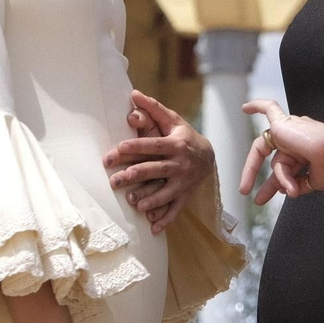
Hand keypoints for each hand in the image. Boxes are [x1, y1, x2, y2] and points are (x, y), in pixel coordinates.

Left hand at [102, 90, 215, 233]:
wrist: (209, 155)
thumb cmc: (184, 135)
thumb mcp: (172, 120)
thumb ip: (153, 109)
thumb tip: (133, 94)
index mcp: (175, 144)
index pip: (152, 145)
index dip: (135, 147)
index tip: (117, 150)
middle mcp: (180, 163)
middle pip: (155, 169)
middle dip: (134, 175)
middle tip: (114, 180)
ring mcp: (183, 181)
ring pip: (165, 192)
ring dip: (150, 199)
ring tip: (133, 203)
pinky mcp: (185, 195)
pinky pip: (176, 209)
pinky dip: (165, 219)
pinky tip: (153, 228)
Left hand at [239, 98, 323, 204]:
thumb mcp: (315, 182)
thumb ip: (299, 184)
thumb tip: (287, 190)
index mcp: (308, 153)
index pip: (288, 170)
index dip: (279, 185)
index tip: (266, 199)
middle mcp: (299, 141)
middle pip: (279, 165)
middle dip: (270, 185)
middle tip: (259, 200)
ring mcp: (291, 132)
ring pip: (277, 159)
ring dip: (280, 175)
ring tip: (277, 186)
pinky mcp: (284, 123)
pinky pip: (269, 110)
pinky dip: (258, 106)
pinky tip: (245, 108)